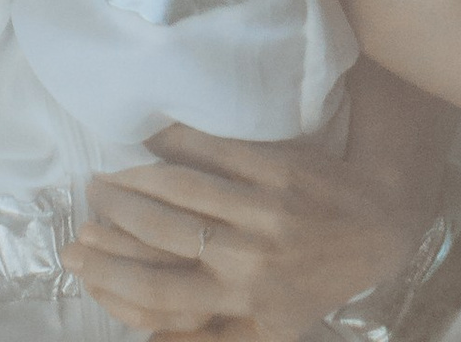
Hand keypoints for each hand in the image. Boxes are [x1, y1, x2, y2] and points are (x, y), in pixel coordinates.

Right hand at [60, 123, 431, 341]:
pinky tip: (147, 138)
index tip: (81, 257)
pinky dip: (172, 141)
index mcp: (243, 299)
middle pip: (160, 236)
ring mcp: (261, 206)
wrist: (379, 223)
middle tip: (84, 208)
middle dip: (113, 221)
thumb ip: (213, 338)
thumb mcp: (273, 329)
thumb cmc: (318, 279)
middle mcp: (249, 255)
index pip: (162, 294)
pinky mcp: (273, 164)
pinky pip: (210, 148)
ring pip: (179, 189)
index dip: (114, 277)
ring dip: (133, 181)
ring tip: (104, 177)